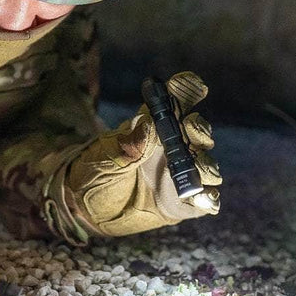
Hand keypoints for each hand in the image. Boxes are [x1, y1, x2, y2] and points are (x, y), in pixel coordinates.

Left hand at [65, 71, 220, 236]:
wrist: (87, 211)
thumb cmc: (93, 175)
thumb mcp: (104, 158)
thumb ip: (128, 144)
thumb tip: (148, 122)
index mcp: (152, 129)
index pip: (174, 104)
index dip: (187, 91)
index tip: (196, 85)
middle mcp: (171, 149)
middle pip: (196, 132)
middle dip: (199, 128)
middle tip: (192, 128)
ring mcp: (179, 176)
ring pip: (205, 165)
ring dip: (207, 165)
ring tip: (201, 169)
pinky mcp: (182, 204)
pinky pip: (203, 200)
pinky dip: (208, 199)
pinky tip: (204, 199)